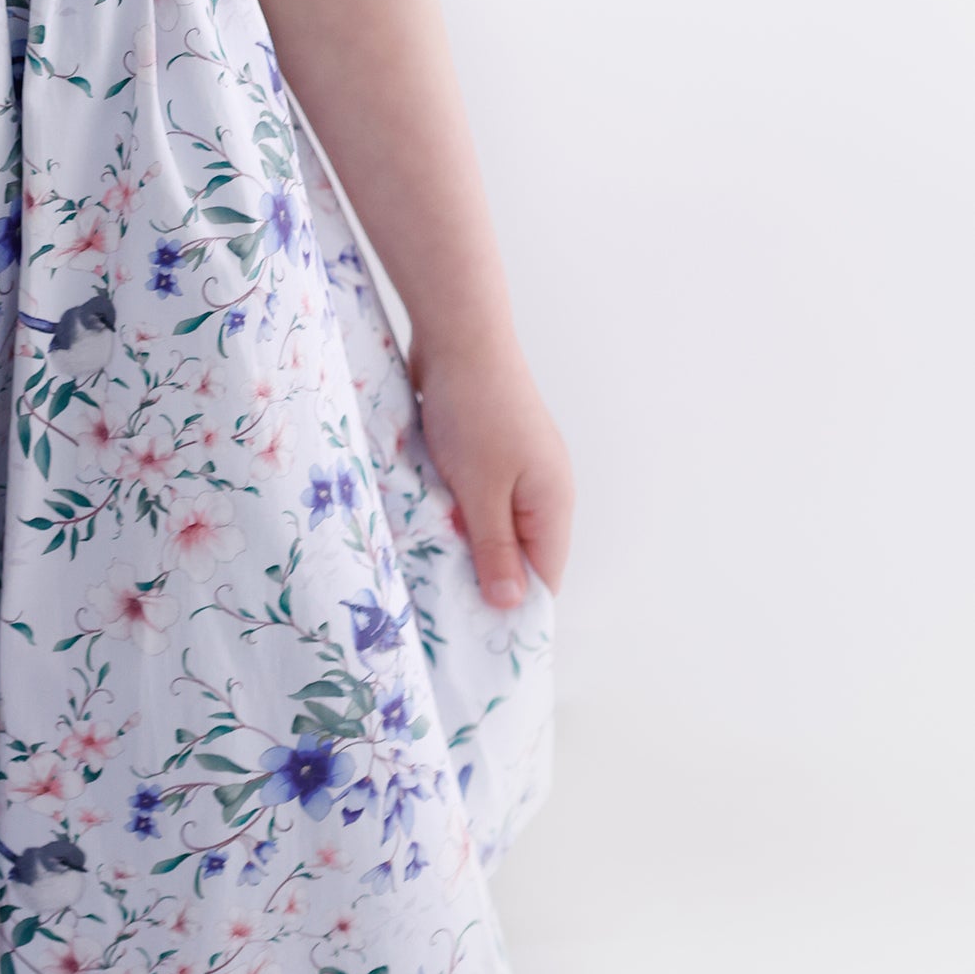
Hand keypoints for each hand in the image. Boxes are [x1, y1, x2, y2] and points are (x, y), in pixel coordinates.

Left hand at [405, 327, 572, 611]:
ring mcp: (515, 466)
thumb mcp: (481, 490)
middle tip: (440, 606)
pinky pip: (472, 495)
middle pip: (517, 554)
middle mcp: (542, 488)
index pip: (544, 578)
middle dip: (480, 576)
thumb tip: (511, 604)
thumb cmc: (474, 412)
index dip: (513, 609)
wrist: (458, 334)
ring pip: (490, 524)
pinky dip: (450, 509)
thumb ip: (494, 548)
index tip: (475, 639)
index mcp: (553, 504)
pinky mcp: (486, 448)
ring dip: (460, 540)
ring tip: (426, 566)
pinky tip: (421, 521)